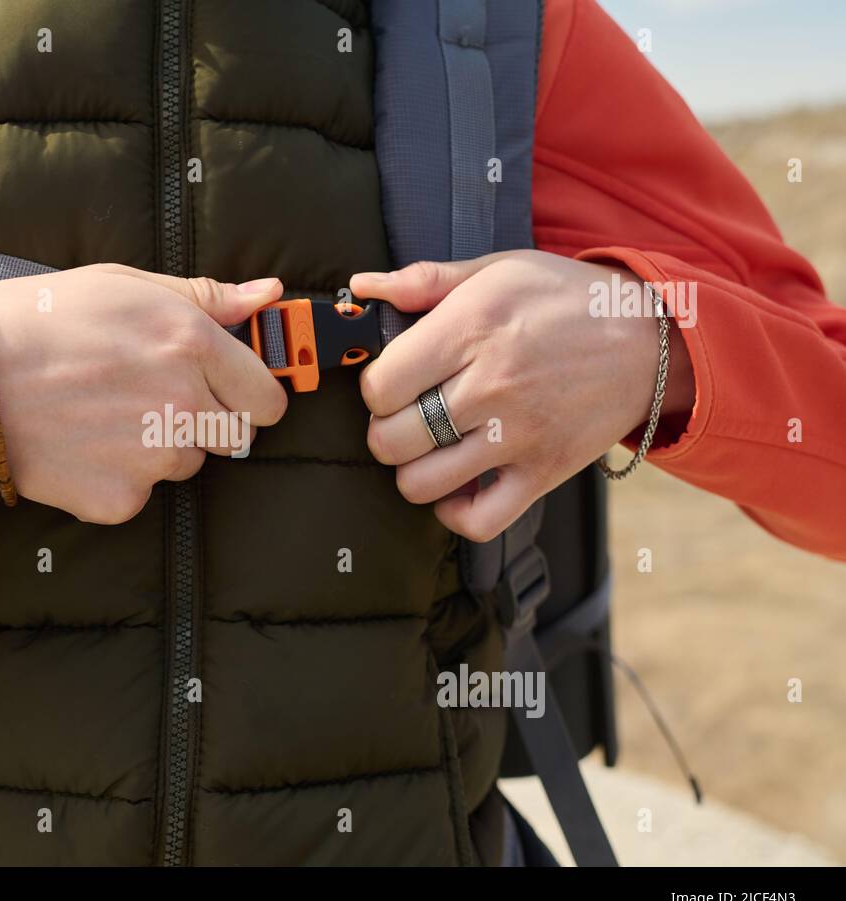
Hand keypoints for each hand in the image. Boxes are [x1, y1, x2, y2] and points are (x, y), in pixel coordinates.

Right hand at [0, 264, 287, 522]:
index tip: (228, 390)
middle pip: (235, 437)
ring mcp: (153, 459)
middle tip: (154, 399)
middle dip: (208, 420)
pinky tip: (83, 445)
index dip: (250, 393)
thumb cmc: (43, 320)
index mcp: (193, 345)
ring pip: (186, 463)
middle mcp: (183, 405)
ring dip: (161, 447)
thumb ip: (207, 297)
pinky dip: (118, 477)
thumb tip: (268, 297)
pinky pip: (141, 492)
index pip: (269, 399)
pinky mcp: (120, 500)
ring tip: (105, 414)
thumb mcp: (126, 285)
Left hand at [352, 250, 694, 541]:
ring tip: (428, 447)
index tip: (394, 381)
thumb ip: (423, 280)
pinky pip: (478, 521)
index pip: (380, 387)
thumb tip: (361, 288)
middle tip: (406, 415)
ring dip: (413, 469)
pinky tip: (456, 484)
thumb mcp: (497, 269)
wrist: (650, 340)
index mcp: (472, 329)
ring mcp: (518, 436)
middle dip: (386, 430)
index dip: (375, 388)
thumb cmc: (565, 300)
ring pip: (421, 483)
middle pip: (391, 439)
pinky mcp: (543, 472)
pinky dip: (455, 512)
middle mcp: (491, 386)